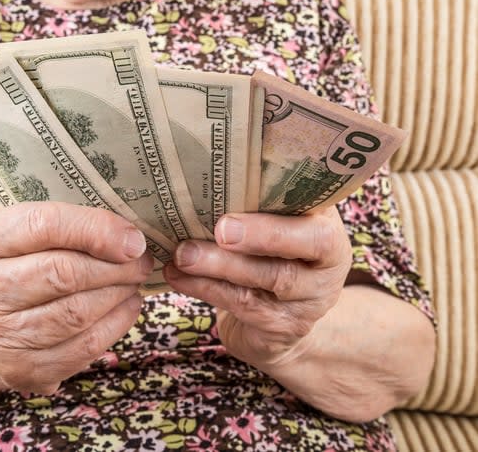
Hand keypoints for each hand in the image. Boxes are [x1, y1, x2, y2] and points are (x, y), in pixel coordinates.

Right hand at [0, 202, 152, 394]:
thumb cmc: (7, 270)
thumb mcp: (16, 234)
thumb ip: (63, 226)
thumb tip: (130, 237)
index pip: (43, 224)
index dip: (96, 229)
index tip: (131, 238)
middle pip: (64, 273)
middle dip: (115, 266)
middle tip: (140, 261)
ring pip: (77, 312)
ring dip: (118, 294)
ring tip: (132, 282)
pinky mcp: (20, 369)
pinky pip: (83, 347)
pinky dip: (116, 324)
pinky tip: (125, 307)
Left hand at [163, 207, 351, 368]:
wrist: (279, 320)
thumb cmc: (271, 255)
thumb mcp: (276, 224)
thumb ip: (258, 206)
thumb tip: (200, 178)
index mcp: (329, 231)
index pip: (320, 226)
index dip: (281, 222)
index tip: (238, 214)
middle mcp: (327, 269)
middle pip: (297, 252)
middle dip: (257, 238)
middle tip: (218, 230)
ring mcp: (308, 303)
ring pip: (264, 281)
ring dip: (218, 266)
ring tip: (182, 254)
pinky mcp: (283, 329)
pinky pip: (242, 305)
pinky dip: (205, 287)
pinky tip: (178, 276)